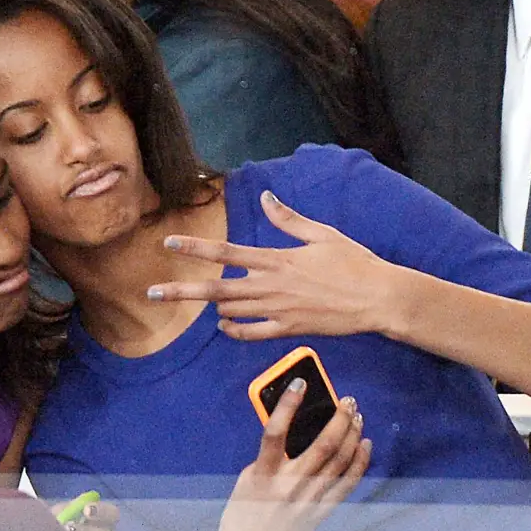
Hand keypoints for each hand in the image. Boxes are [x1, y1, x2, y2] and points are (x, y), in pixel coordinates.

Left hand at [148, 191, 397, 340]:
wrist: (379, 299)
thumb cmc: (354, 262)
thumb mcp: (321, 234)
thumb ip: (288, 219)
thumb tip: (266, 197)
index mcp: (276, 259)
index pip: (226, 252)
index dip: (194, 248)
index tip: (168, 244)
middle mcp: (270, 285)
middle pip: (216, 289)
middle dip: (181, 291)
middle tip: (151, 293)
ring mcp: (278, 310)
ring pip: (231, 311)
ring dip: (209, 308)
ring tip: (190, 303)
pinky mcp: (289, 329)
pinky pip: (253, 333)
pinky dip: (235, 330)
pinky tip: (224, 326)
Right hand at [202, 378, 370, 530]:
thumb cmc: (241, 517)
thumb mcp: (247, 480)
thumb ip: (267, 457)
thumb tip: (290, 433)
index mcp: (263, 474)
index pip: (275, 432)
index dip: (288, 404)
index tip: (300, 383)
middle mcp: (289, 485)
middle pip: (323, 444)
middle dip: (339, 418)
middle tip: (347, 400)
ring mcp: (309, 500)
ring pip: (340, 461)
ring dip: (352, 435)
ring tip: (356, 416)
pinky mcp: (321, 513)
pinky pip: (347, 484)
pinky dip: (359, 462)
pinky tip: (365, 446)